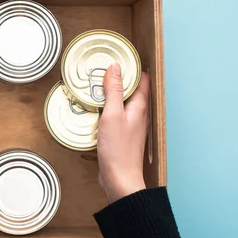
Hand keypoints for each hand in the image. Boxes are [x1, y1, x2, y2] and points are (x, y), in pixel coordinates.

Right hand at [97, 63, 149, 202]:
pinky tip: (96, 110)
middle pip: (133, 90)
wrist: (119, 178)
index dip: (132, 67)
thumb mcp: (112, 114)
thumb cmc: (118, 148)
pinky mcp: (122, 135)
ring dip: (112, 94)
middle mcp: (139, 115)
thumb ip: (113, 91)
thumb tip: (115, 68)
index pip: (142, 80)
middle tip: (103, 69)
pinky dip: (108, 108)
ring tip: (97, 86)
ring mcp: (131, 126)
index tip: (118, 58)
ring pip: (124, 103)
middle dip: (120, 78)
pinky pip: (116, 115)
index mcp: (140, 107)